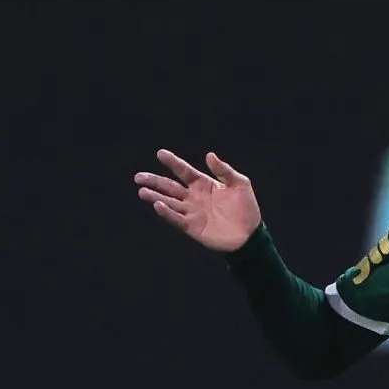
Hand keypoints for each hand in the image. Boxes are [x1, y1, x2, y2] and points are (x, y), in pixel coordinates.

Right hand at [135, 150, 260, 252]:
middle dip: (154, 181)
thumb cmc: (246, 208)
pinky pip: (176, 218)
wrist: (250, 235)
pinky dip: (166, 212)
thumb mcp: (240, 184)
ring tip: (142, 191)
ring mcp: (191, 212)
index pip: (184, 171)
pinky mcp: (191, 226)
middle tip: (138, 177)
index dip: (173, 162)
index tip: (161, 153)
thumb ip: (224, 170)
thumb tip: (209, 155)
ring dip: (155, 196)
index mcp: (203, 184)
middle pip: (170, 186)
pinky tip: (157, 205)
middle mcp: (193, 197)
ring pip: (169, 202)